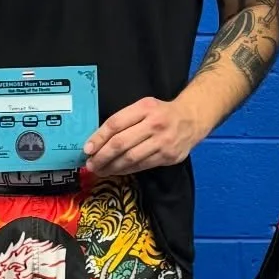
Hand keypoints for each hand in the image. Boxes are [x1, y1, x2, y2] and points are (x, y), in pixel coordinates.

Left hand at [84, 97, 201, 175]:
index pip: (115, 124)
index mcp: (145, 108)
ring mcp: (163, 142)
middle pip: (121, 143)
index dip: (99, 138)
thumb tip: (97, 141)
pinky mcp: (168, 156)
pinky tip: (117, 171)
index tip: (87, 149)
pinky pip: (142, 166)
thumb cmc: (161, 113)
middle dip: (102, 156)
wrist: (192, 119)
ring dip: (112, 167)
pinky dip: (127, 170)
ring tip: (101, 170)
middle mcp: (154, 124)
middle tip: (91, 165)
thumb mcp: (143, 107)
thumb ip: (124, 120)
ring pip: (131, 158)